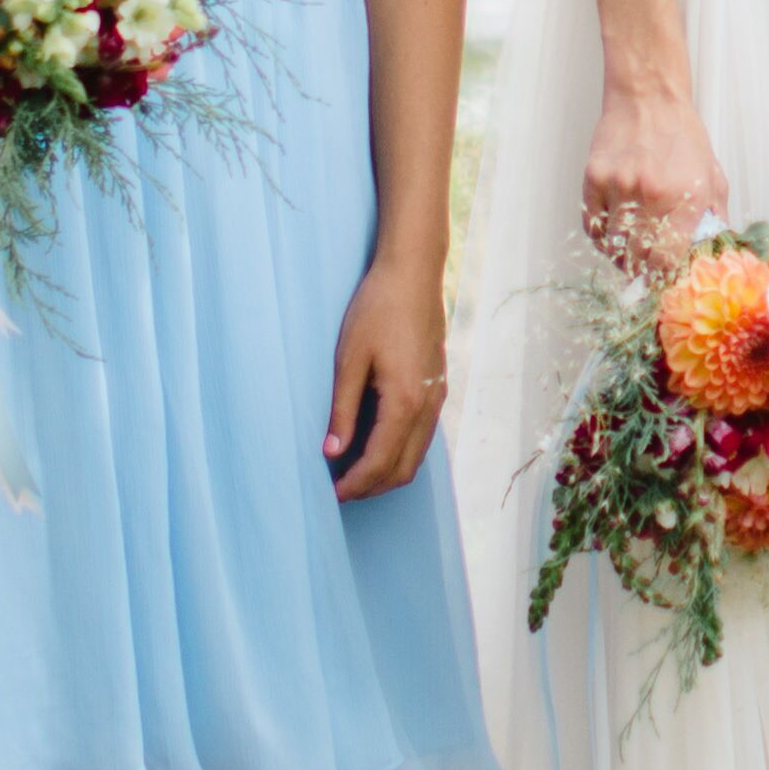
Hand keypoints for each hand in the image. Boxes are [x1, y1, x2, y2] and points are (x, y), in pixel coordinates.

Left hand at [324, 255, 448, 496]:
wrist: (413, 274)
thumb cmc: (377, 310)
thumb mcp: (349, 359)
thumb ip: (342, 410)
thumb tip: (332, 451)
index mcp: (405, 401)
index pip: (379, 462)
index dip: (355, 484)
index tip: (331, 495)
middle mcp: (428, 406)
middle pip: (403, 469)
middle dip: (372, 487)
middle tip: (340, 490)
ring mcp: (437, 398)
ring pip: (417, 456)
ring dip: (387, 472)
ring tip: (354, 472)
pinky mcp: (437, 388)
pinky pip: (423, 437)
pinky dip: (400, 453)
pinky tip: (375, 444)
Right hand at [580, 80, 721, 263]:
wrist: (648, 98)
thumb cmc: (682, 137)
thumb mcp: (712, 177)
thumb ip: (715, 218)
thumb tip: (712, 253)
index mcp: (685, 199)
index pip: (667, 260)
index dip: (663, 277)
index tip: (663, 280)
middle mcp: (650, 195)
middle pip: (638, 258)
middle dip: (642, 272)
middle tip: (645, 274)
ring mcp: (618, 187)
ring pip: (612, 246)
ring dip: (620, 258)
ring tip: (629, 257)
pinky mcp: (594, 179)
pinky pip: (592, 225)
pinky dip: (601, 237)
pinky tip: (612, 236)